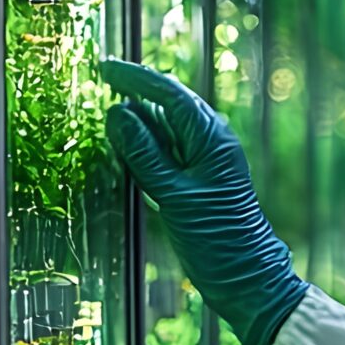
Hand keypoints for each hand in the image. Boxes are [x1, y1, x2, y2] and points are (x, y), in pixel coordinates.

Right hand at [100, 58, 310, 344]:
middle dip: (134, 95)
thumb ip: (144, 153)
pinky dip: (145, 148)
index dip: (135, 77)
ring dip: (137, 123)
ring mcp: (205, 162)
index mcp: (210, 137)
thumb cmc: (216, 239)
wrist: (246, 278)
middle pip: (167, 106)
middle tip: (98, 84)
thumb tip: (118, 112)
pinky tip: (124, 150)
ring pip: (166, 130)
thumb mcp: (172, 194)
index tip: (104, 66)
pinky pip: (168, 154)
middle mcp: (210, 142)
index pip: (168, 92)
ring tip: (103, 116)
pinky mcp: (199, 182)